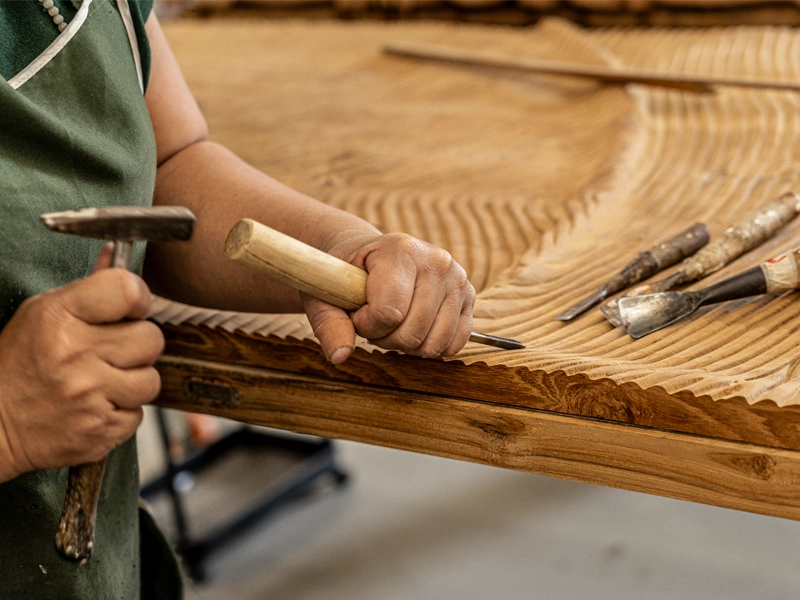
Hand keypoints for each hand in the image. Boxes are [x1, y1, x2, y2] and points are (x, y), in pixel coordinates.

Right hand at [0, 245, 163, 481]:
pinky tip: (96, 405)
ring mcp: (89, 395)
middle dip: (137, 344)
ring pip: (152, 379)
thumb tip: (116, 256)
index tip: (131, 309)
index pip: (128, 290)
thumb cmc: (19, 365)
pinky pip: (138, 414)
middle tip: (111, 351)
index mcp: (59, 317)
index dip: (138, 298)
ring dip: (133, 381)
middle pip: (151, 338)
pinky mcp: (100, 430)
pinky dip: (122, 412)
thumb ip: (88, 289)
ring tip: (102, 381)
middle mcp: (76, 355)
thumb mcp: (42, 315)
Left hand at [302, 233, 474, 363]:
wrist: (371, 257)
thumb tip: (340, 356)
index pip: (388, 312)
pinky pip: (454, 344)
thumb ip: (329, 324)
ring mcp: (457, 278)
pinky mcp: (469, 297)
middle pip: (413, 332)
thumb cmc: (347, 275)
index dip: (366, 325)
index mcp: (401, 249)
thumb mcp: (326, 293)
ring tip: (393, 322)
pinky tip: (414, 327)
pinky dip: (430, 346)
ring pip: (434, 343)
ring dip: (407, 344)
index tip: (357, 311)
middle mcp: (436, 260)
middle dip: (385, 337)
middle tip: (374, 318)